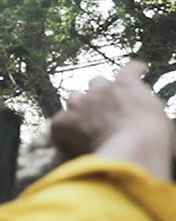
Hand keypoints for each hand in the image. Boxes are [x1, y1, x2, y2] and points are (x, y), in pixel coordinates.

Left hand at [50, 60, 175, 179]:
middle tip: (106, 108)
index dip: (135, 70)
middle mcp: (100, 90)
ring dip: (80, 107)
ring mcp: (79, 105)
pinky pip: (60, 122)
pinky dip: (65, 130)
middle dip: (101, 93)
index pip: (130, 69)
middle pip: (96, 83)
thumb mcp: (160, 117)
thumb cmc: (152, 138)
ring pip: (74, 98)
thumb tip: (147, 116)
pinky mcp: (62, 123)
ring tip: (85, 122)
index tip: (139, 70)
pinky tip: (71, 140)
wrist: (130, 151)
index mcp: (127, 85)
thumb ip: (148, 109)